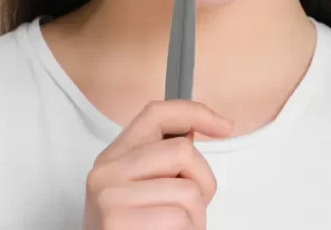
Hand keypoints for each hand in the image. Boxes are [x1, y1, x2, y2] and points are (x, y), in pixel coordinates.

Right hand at [82, 100, 233, 229]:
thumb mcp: (139, 191)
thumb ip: (161, 162)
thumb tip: (196, 130)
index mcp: (113, 157)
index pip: (156, 114)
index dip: (195, 112)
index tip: (224, 126)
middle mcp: (106, 171)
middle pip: (183, 151)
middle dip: (202, 182)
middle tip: (191, 211)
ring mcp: (110, 197)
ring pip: (189, 191)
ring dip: (195, 219)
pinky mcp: (118, 222)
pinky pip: (180, 219)